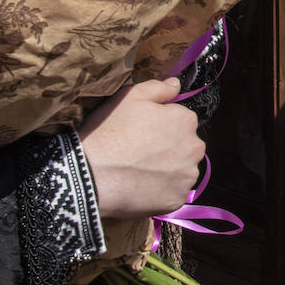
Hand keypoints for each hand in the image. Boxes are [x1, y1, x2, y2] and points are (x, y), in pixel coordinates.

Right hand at [79, 78, 204, 219]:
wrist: (90, 175)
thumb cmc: (109, 131)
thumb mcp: (129, 97)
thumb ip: (158, 88)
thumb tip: (177, 84)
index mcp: (186, 120)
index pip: (182, 121)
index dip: (161, 126)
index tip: (142, 133)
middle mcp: (195, 148)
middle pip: (186, 146)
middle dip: (169, 148)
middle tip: (140, 154)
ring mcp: (187, 176)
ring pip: (181, 171)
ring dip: (168, 171)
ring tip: (139, 172)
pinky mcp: (177, 199)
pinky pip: (172, 194)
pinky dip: (160, 192)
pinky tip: (140, 187)